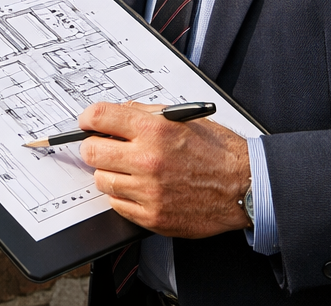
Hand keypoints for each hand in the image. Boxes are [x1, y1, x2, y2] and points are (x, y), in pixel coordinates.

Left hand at [78, 101, 251, 238]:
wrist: (244, 186)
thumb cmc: (218, 151)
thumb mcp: (184, 118)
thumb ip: (145, 114)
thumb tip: (115, 114)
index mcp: (155, 130)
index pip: (99, 117)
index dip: (88, 118)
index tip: (87, 122)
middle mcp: (148, 160)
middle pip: (91, 151)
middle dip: (94, 146)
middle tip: (104, 146)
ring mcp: (149, 191)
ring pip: (101, 180)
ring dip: (109, 172)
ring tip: (127, 168)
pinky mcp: (153, 216)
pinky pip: (117, 204)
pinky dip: (122, 195)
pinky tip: (139, 188)